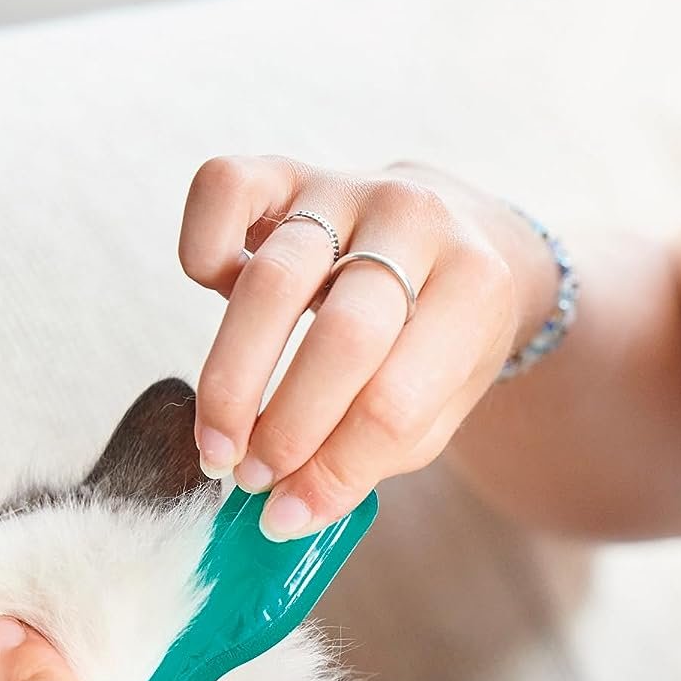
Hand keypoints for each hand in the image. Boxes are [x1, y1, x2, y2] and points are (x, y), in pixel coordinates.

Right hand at [177, 155, 557, 540]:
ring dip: (233, 374)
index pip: (397, 400)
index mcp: (475, 287)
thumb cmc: (442, 338)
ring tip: (218, 441)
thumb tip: (287, 509)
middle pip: (344, 336)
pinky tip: (216, 298)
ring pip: (275, 276)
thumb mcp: (440, 404)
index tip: (288, 514)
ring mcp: (348, 186)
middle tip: (250, 479)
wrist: (459, 235)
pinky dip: (205, 248)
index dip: (336, 468)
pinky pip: (224, 190)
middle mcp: (414, 221)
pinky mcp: (286, 167)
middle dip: (288, 426)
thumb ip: (372, 455)